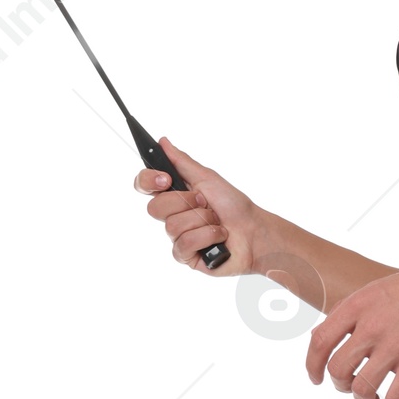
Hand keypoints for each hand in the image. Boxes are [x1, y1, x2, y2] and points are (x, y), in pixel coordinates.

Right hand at [136, 139, 264, 271]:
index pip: (144, 185)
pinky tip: (219, 236)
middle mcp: (172, 215)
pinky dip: (207, 235)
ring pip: (172, 226)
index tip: (166, 179)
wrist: (255, 232)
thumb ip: (182, 162)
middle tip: (206, 203)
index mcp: (174, 194)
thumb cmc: (234, 206)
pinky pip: (184, 243)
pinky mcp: (186, 256)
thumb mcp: (207, 178)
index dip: (148, 180)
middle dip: (186, 202)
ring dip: (202, 220)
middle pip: (155, 207)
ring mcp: (177, 237)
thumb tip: (163, 142)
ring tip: (216, 221)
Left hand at [307, 257, 398, 398]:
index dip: (313, 365)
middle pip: (338, 370)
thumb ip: (349, 314)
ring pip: (363, 389)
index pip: (320, 341)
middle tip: (353, 387)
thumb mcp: (376, 291)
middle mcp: (372, 325)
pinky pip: (396, 398)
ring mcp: (396, 344)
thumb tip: (320, 339)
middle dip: (341, 386)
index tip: (317, 378)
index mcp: (358, 305)